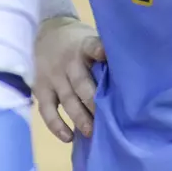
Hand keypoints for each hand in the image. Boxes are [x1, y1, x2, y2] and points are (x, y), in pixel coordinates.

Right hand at [33, 15, 103, 140]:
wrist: (47, 33)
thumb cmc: (78, 43)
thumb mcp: (90, 40)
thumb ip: (103, 56)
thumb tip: (130, 77)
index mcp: (83, 46)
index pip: (91, 46)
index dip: (98, 50)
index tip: (106, 55)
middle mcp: (67, 62)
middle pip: (81, 83)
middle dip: (94, 102)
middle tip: (107, 119)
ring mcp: (52, 76)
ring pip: (67, 99)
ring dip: (80, 117)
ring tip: (91, 132)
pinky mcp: (41, 89)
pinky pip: (47, 110)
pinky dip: (56, 125)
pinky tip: (68, 137)